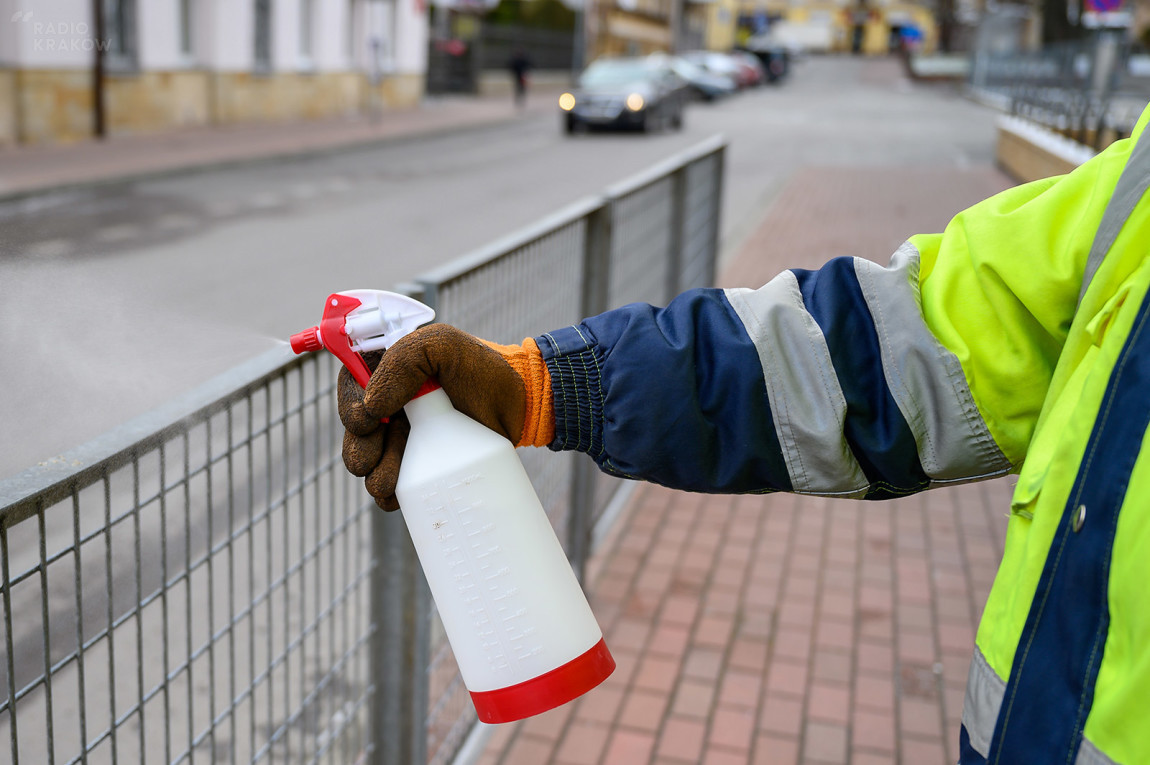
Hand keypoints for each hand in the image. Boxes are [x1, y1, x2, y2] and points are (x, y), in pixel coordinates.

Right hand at [338, 324, 552, 509]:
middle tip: (373, 460)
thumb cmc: (483, 369)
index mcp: (386, 370)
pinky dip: (389, 496)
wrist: (520, 405)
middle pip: (356, 433)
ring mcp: (404, 436)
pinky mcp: (421, 464)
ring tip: (388, 484)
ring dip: (372, 476)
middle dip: (358, 450)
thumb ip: (404, 360)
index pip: (350, 388)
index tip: (367, 421)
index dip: (349, 408)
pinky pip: (393, 486)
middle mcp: (389, 404)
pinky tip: (396, 499)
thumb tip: (373, 404)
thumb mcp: (443, 346)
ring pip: (371, 463)